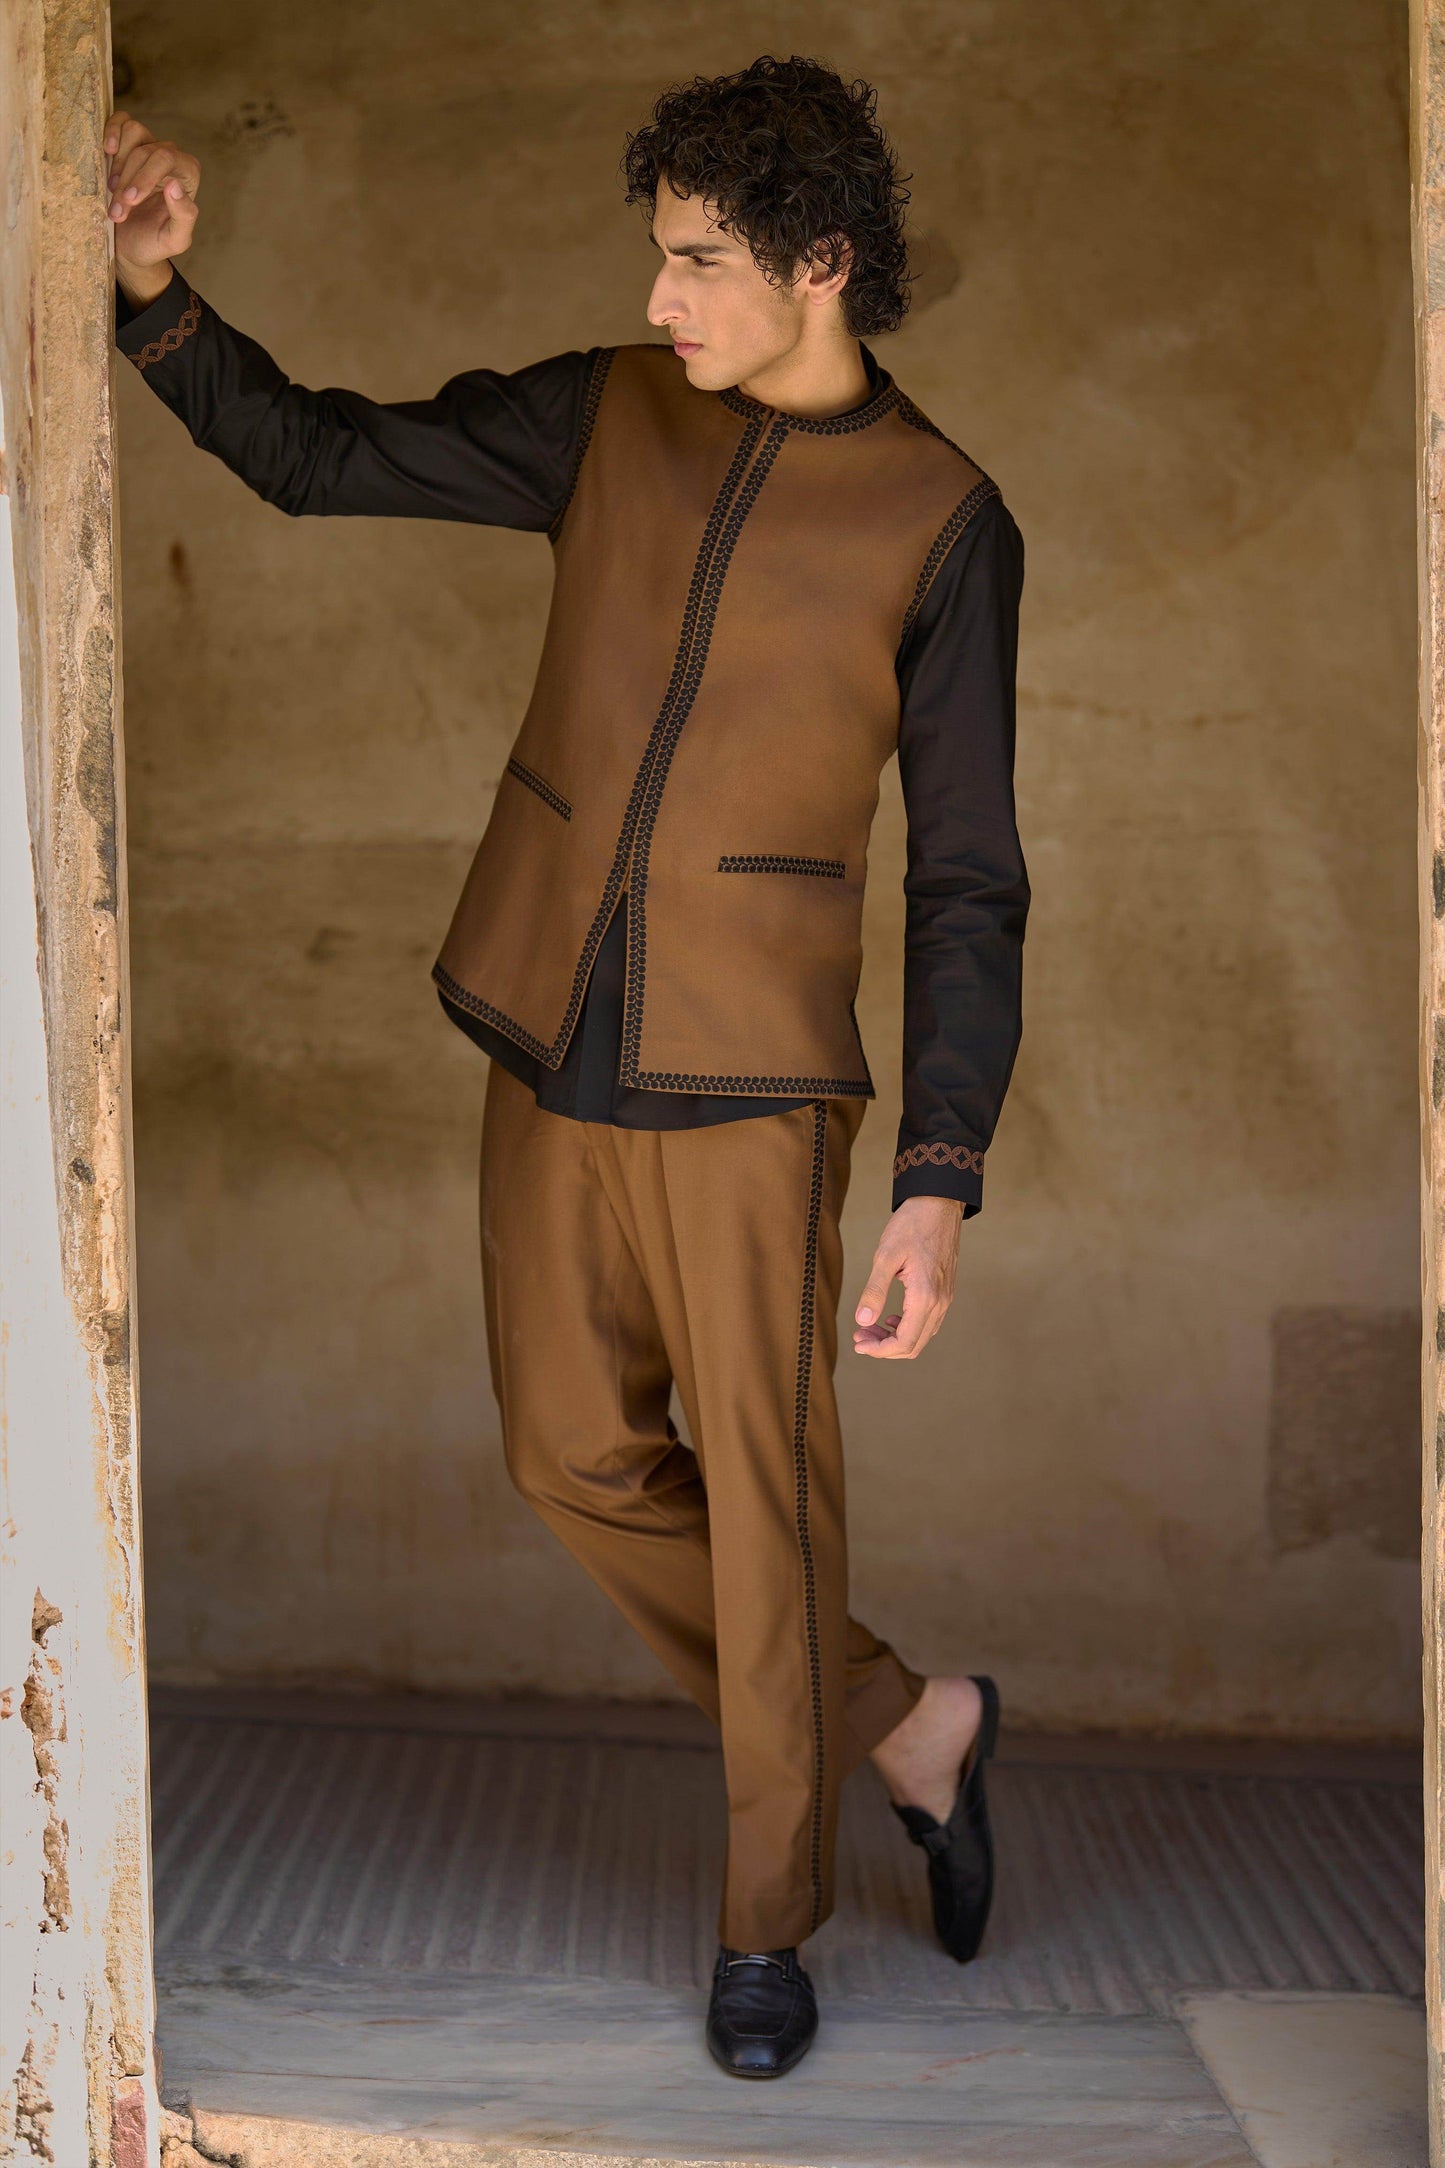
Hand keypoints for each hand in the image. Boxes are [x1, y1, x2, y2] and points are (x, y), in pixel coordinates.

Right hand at [103, 111, 200, 305]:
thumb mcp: (174, 240)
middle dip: (128, 180)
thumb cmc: (153, 242)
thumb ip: (183, 215)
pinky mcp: (126, 144)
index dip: (145, 177)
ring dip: (118, 163)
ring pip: (133, 131)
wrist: (128, 246)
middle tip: (118, 210)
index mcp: (187, 175)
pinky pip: (121, 121)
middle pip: (147, 151)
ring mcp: (148, 146)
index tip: (129, 201)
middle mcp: (170, 157)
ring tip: (112, 190)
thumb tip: (174, 184)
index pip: (166, 159)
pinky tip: (106, 151)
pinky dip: (111, 131)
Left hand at [852, 1195, 961, 1359]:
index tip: (858, 1343)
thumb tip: (862, 1321)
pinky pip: (929, 1322)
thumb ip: (874, 1291)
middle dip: (884, 1347)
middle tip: (859, 1336)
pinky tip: (890, 1318)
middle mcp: (940, 1302)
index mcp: (924, 1297)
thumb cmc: (911, 1225)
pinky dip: (908, 1327)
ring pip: (922, 1336)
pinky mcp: (945, 1291)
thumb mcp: (885, 1256)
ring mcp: (945, 1297)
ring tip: (870, 1328)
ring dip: (895, 1338)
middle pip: (914, 1345)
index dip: (879, 1351)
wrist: (939, 1204)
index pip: (904, 1342)